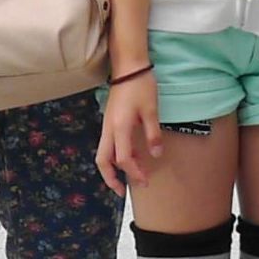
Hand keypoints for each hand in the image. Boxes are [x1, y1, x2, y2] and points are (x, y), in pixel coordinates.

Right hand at [96, 72, 162, 196]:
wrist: (128, 66)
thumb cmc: (140, 86)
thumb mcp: (151, 110)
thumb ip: (153, 134)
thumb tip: (156, 154)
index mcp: (119, 128)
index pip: (123, 159)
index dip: (134, 173)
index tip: (145, 181)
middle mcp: (108, 129)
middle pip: (102, 160)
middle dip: (110, 178)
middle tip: (123, 191)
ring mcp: (107, 125)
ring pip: (103, 153)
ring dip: (112, 169)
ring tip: (126, 178)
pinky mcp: (109, 121)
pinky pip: (108, 145)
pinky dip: (115, 156)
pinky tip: (130, 158)